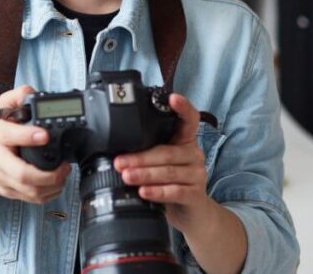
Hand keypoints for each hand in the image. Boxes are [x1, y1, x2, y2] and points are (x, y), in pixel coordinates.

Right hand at [0, 85, 70, 203]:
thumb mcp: (3, 113)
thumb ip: (16, 98)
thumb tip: (31, 92)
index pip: (9, 135)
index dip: (27, 136)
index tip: (45, 135)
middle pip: (21, 174)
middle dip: (47, 175)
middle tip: (64, 167)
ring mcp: (2, 178)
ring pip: (29, 190)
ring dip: (51, 186)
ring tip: (63, 175)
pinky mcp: (9, 192)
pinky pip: (30, 198)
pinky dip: (47, 195)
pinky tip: (56, 186)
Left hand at [113, 93, 211, 231]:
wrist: (192, 213)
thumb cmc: (172, 183)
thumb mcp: (161, 164)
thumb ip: (147, 153)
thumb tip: (115, 152)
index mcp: (184, 141)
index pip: (189, 119)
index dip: (182, 108)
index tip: (172, 98)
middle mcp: (193, 155)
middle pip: (166, 152)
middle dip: (140, 157)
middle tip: (119, 161)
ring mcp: (197, 175)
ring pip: (169, 171)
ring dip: (144, 174)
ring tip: (126, 176)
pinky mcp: (195, 194)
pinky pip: (175, 191)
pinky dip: (157, 191)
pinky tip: (144, 192)